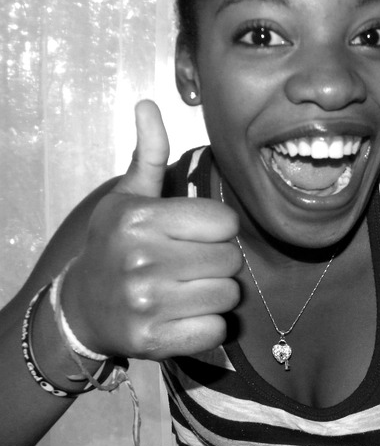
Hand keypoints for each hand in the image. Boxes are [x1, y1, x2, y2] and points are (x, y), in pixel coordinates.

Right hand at [61, 100, 241, 359]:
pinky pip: (217, 330)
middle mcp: (142, 259)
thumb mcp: (128, 198)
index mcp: (141, 218)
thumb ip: (147, 156)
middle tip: (192, 265)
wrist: (82, 307)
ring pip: (228, 295)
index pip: (225, 222)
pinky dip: (209, 325)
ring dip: (217, 294)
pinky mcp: (154, 341)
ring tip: (189, 289)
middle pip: (231, 259)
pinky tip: (186, 316)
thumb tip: (147, 104)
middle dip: (219, 262)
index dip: (217, 229)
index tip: (196, 235)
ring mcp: (147, 303)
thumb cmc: (114, 246)